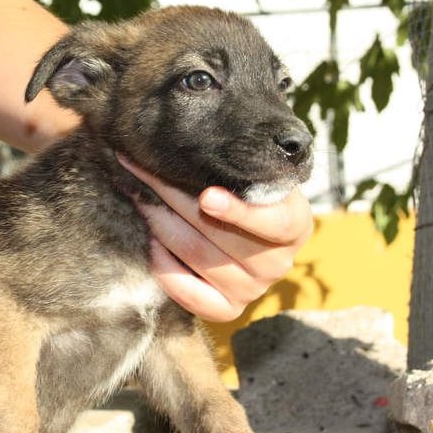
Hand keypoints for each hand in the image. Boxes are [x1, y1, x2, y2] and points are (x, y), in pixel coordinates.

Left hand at [117, 157, 312, 321]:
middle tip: (140, 166)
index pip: (272, 223)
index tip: (207, 196)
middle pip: (218, 233)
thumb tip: (198, 124)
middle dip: (172, 194)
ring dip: (160, 223)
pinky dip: (165, 267)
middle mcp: (278, 263)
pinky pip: (190, 293)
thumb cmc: (253, 194)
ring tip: (137, 195)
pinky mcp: (228, 309)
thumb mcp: (260, 175)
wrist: (256, 237)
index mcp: (295, 225)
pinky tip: (151, 243)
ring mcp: (253, 290)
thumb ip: (243, 161)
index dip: (238, 212)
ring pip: (196, 256)